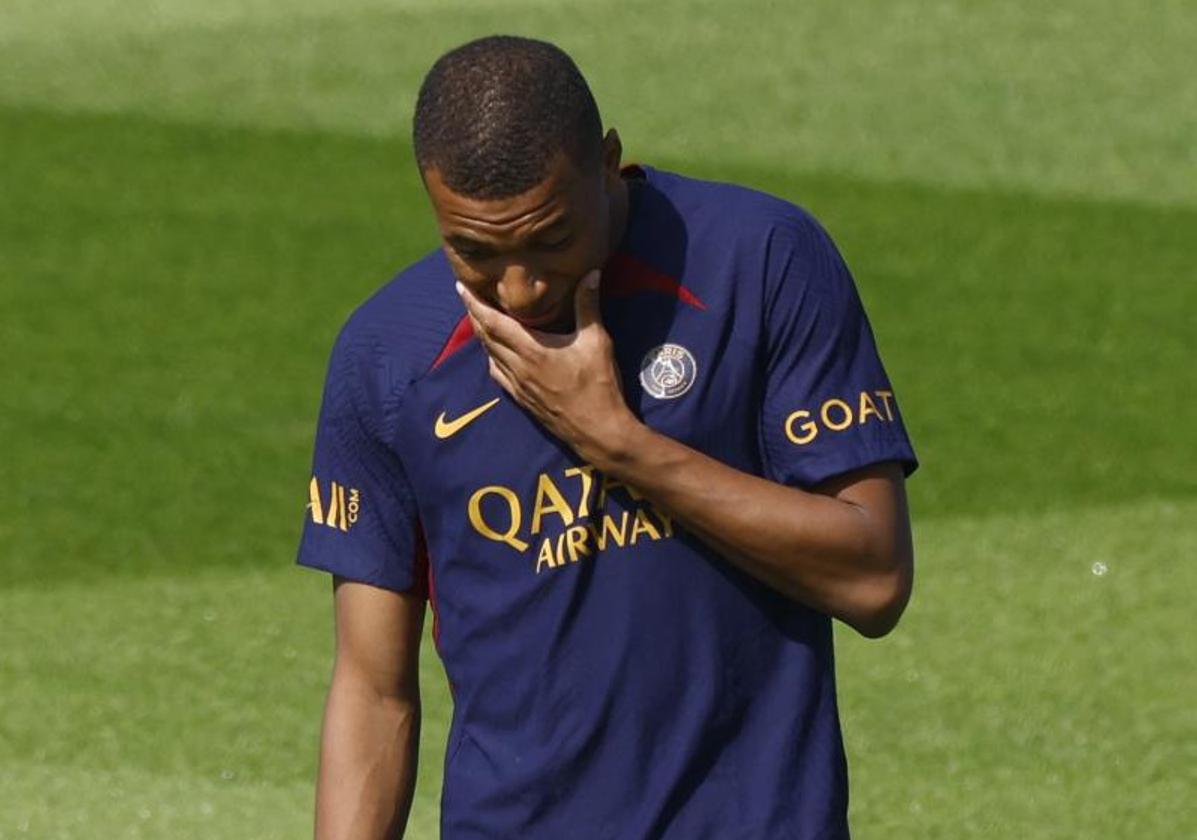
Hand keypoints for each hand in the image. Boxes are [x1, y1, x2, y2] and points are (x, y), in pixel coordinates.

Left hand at [457, 270, 637, 463]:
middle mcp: (518, 367)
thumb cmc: (598, 384)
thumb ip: (588, 305)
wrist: (596, 430)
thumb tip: (591, 273)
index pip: (494, 322)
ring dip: (481, 335)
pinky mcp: (522, 399)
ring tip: (479, 319)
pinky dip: (491, 357)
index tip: (461, 288)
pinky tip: (495, 353)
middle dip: (474, 315)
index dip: (475, 304)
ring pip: (489, 355)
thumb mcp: (597, 341)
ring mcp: (517, 385)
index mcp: (531, 350)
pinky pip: (498, 373)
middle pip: (485, 337)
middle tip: (467, 298)